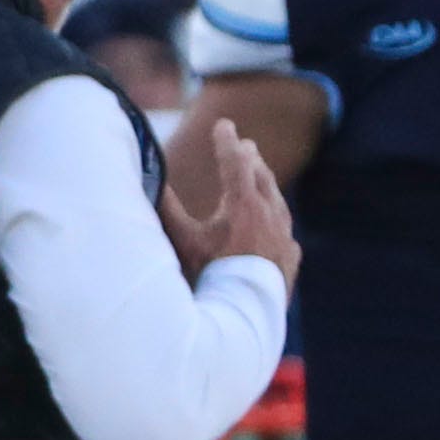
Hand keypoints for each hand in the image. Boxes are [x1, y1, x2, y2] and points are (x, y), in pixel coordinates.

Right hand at [160, 117, 298, 284]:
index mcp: (244, 205)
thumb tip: (149, 177)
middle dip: (250, 158)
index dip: (226, 140)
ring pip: (277, 201)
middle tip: (244, 145)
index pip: (235, 161)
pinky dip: (276, 218)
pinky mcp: (291, 259)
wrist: (245, 316)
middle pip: (261, 176)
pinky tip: (275, 223)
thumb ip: (166, 207)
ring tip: (259, 175)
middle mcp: (270, 216)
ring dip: (265, 184)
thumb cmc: (210, 278)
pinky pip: (285, 230)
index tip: (223, 124)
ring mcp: (284, 238)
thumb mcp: (183, 240)